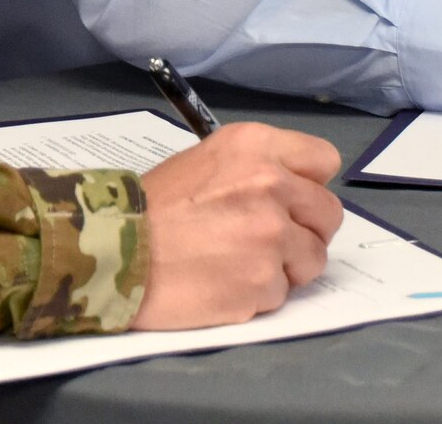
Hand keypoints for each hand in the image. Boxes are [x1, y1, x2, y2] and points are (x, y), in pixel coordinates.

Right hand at [132, 122, 343, 329]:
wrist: (113, 251)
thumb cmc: (154, 206)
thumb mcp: (206, 160)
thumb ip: (258, 168)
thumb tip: (296, 191)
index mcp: (256, 146)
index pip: (324, 161)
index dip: (309, 183)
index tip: (292, 198)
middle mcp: (271, 185)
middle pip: (329, 214)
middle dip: (305, 230)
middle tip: (269, 239)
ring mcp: (271, 236)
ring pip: (313, 258)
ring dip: (286, 266)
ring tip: (241, 262)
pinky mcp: (263, 283)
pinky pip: (283, 293)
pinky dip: (259, 294)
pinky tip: (224, 282)